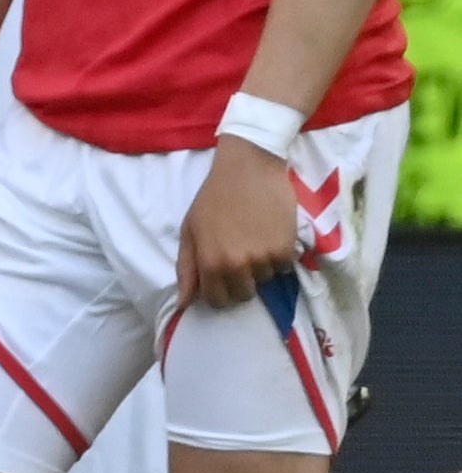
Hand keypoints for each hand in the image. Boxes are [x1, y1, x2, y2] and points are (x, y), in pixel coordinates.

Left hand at [177, 135, 301, 309]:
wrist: (249, 169)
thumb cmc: (213, 198)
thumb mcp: (191, 230)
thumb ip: (187, 269)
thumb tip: (184, 303)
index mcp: (210, 262)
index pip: (217, 301)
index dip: (218, 292)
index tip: (221, 279)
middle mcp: (238, 265)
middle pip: (243, 295)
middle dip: (240, 281)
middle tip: (238, 257)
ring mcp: (264, 258)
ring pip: (266, 280)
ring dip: (260, 266)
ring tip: (253, 239)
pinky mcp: (287, 248)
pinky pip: (284, 267)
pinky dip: (278, 256)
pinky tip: (269, 234)